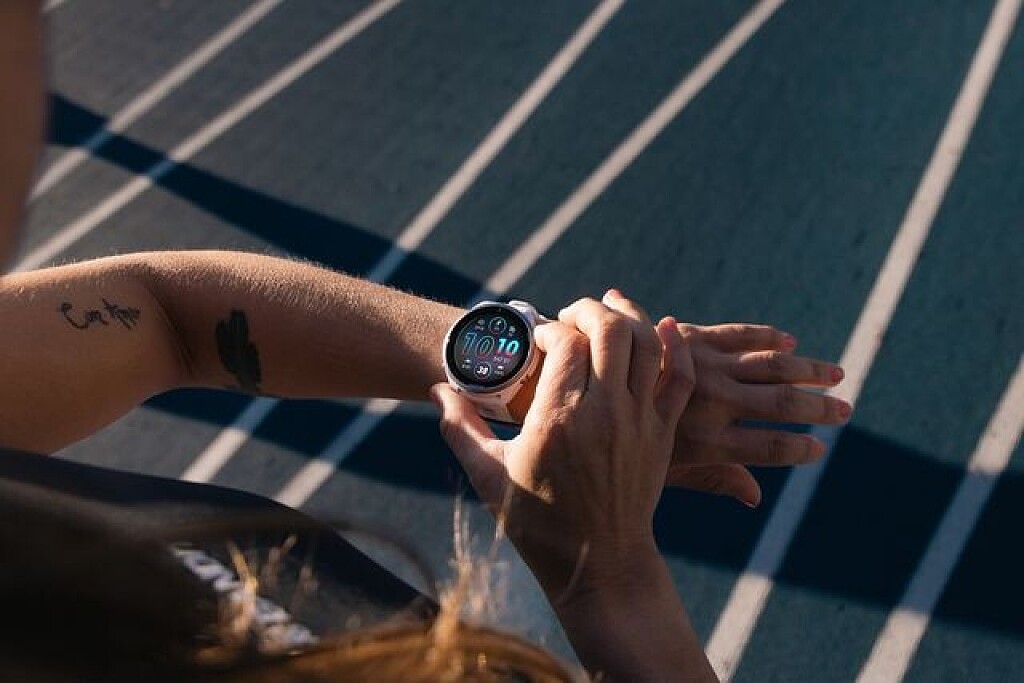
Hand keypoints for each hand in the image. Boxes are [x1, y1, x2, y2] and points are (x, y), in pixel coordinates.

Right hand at [433, 295, 718, 680]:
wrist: (600, 564)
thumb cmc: (538, 522)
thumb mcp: (488, 475)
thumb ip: (460, 428)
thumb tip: (437, 389)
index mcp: (558, 419)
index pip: (565, 342)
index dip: (550, 328)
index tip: (537, 341)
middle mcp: (604, 412)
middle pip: (610, 329)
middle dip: (589, 309)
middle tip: (569, 316)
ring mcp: (640, 421)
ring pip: (648, 343)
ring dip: (630, 316)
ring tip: (609, 308)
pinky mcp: (663, 433)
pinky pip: (680, 378)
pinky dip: (677, 346)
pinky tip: (666, 327)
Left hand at [594, 289, 848, 507]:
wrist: (579, 386)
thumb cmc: (614, 441)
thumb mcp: (664, 469)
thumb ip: (714, 479)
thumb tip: (755, 498)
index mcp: (705, 443)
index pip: (768, 449)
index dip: (798, 449)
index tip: (821, 448)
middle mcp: (711, 405)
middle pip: (780, 405)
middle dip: (817, 408)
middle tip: (845, 410)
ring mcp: (704, 368)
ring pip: (770, 366)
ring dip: (808, 370)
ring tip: (837, 374)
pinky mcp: (693, 338)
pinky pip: (739, 334)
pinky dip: (767, 336)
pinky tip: (790, 339)